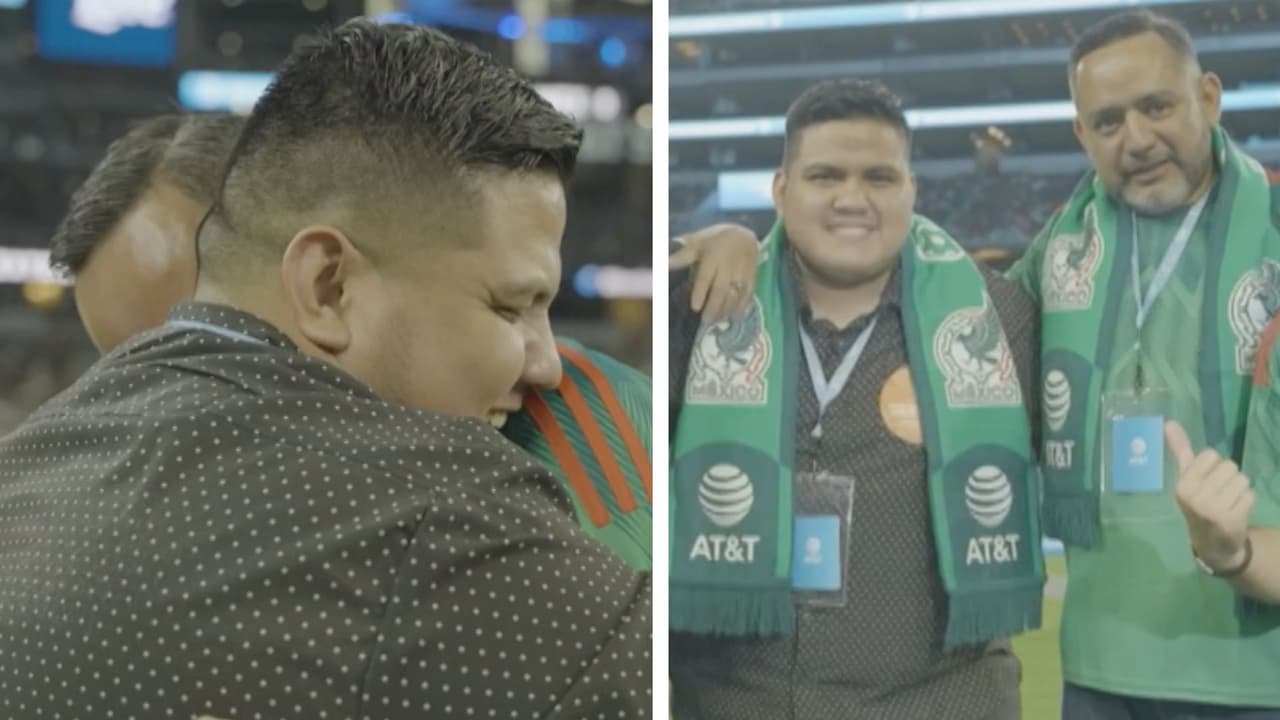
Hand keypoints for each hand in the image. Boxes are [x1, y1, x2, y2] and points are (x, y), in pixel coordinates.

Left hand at [669, 223, 759, 322]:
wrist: (743, 234)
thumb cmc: (714, 241)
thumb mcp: (696, 244)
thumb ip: (681, 257)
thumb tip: (661, 263)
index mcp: (712, 257)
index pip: (705, 277)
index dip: (700, 292)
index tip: (695, 307)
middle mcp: (728, 266)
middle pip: (721, 289)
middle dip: (713, 306)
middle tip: (705, 320)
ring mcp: (742, 272)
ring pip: (735, 294)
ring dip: (726, 310)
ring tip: (716, 321)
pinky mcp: (752, 278)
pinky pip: (749, 294)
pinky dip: (742, 306)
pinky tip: (734, 316)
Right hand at [1166, 420, 1254, 571]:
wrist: (1211, 542)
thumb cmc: (1198, 503)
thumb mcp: (1186, 478)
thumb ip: (1180, 450)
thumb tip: (1169, 422)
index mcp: (1182, 485)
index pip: (1210, 455)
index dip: (1212, 466)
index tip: (1206, 481)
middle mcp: (1195, 496)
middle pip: (1229, 465)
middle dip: (1228, 477)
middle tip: (1219, 493)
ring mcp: (1214, 509)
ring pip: (1242, 479)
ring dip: (1239, 489)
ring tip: (1228, 501)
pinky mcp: (1233, 519)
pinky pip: (1250, 494)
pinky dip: (1246, 501)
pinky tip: (1236, 511)